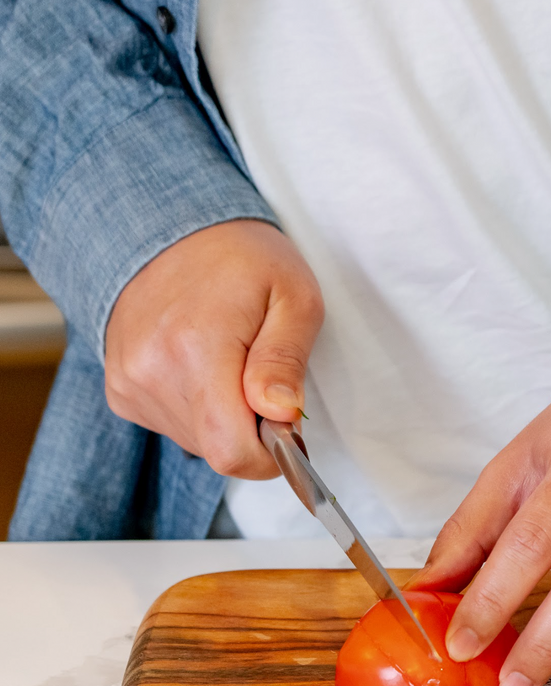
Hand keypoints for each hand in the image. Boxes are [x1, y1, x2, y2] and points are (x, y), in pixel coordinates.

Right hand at [104, 219, 323, 477]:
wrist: (169, 227)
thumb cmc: (243, 260)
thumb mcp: (294, 296)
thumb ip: (286, 360)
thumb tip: (281, 413)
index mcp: (198, 349)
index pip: (232, 451)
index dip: (270, 456)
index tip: (287, 428)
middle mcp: (152, 371)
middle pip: (217, 450)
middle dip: (251, 430)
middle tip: (263, 380)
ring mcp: (129, 381)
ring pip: (196, 441)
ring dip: (224, 416)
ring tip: (230, 361)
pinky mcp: (119, 388)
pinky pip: (172, 424)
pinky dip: (197, 408)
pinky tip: (201, 364)